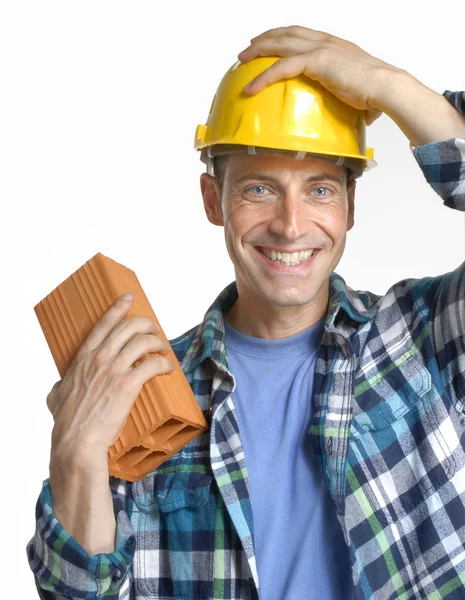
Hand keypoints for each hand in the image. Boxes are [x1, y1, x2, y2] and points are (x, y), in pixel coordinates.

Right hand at [47, 294, 174, 458]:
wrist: (76, 441)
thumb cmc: (67, 422)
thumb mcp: (55, 397)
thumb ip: (59, 387)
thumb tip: (57, 387)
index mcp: (83, 357)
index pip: (103, 324)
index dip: (118, 307)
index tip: (129, 297)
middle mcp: (99, 358)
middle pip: (129, 327)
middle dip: (146, 324)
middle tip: (155, 330)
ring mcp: (113, 370)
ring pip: (143, 342)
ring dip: (158, 343)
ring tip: (164, 349)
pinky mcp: (128, 385)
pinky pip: (152, 365)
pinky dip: (164, 363)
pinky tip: (168, 368)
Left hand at [238, 26, 402, 125]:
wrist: (386, 87)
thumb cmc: (378, 93)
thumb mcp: (360, 92)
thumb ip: (355, 99)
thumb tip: (365, 118)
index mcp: (335, 45)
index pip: (303, 34)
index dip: (284, 35)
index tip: (270, 40)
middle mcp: (326, 42)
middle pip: (287, 33)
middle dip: (266, 38)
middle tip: (249, 48)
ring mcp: (320, 49)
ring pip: (280, 44)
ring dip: (258, 50)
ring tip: (242, 59)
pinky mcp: (316, 62)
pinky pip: (281, 67)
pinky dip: (263, 77)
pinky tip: (250, 87)